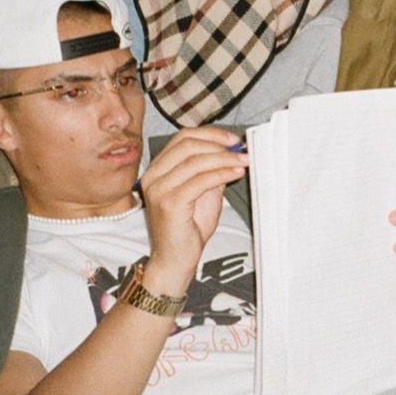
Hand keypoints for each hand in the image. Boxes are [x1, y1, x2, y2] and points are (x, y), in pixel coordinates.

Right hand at [139, 128, 248, 292]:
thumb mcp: (202, 192)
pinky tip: (235, 173)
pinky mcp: (169, 203)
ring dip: (224, 159)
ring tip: (243, 162)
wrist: (175, 260)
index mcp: (157, 170)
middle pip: (187, 145)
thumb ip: (210, 170)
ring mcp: (158, 189)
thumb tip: (230, 151)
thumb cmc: (187, 229)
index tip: (232, 140)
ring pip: (195, 161)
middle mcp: (152, 176)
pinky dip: (221, 173)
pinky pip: (200, 180)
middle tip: (240, 151)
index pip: (182, 138)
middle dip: (218, 144)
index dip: (210, 134)